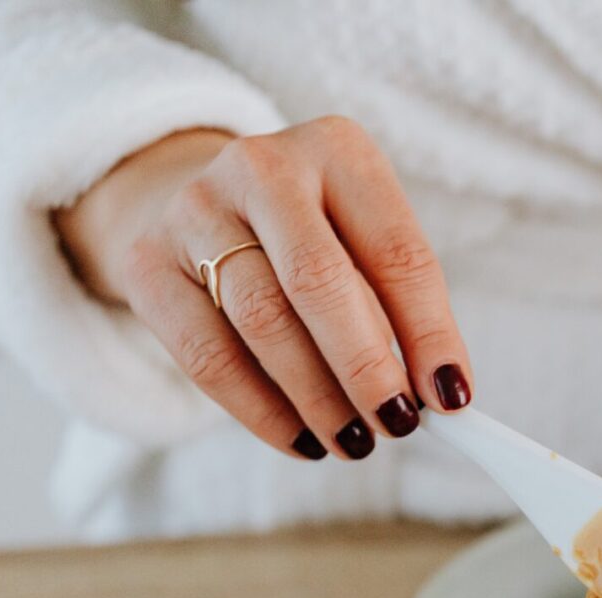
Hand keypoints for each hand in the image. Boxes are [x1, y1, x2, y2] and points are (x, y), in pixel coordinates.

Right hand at [55, 119, 472, 460]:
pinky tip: (301, 440)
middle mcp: (262, 167)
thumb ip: (402, 311)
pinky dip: (262, 411)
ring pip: (263, 324)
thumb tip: (439, 398)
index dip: (429, 332)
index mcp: (338, 151)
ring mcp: (195, 210)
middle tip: (398, 425)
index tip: (453, 398)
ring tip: (355, 442)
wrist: (209, 208)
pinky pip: (208, 356)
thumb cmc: (317, 239)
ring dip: (318, 399)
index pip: (398, 252)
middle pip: (320, 283)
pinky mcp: (148, 263)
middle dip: (366, 369)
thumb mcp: (367, 247)